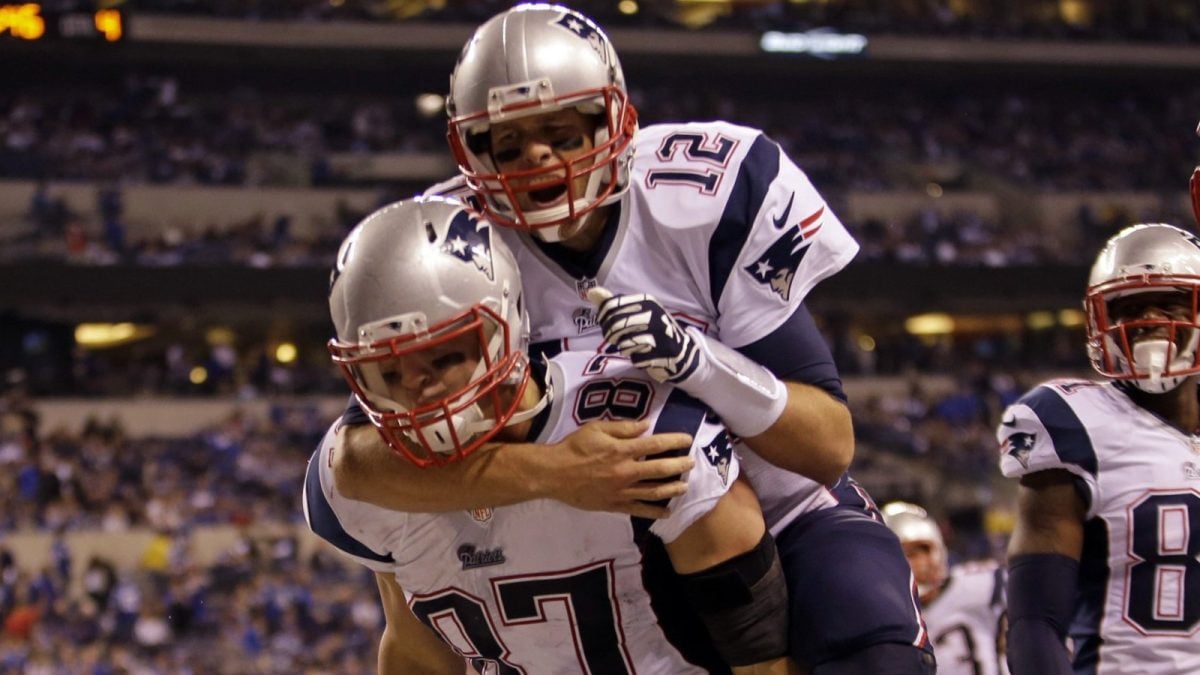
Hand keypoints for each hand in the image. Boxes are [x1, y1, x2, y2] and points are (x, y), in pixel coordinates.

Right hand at [542, 419, 694, 518]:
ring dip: (673, 489)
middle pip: (660, 469)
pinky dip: (655, 512)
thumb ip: (623, 427)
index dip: (674, 441)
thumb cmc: (574, 447)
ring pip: (654, 492)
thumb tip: (646, 425)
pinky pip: (639, 510)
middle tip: (691, 463)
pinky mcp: (614, 505)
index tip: (687, 440)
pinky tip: (667, 511)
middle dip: (679, 466)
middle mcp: (625, 471)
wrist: (554, 474)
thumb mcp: (597, 428)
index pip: (655, 444)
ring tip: (684, 486)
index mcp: (621, 450)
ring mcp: (621, 491)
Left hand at [588, 287, 698, 382]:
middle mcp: (654, 315)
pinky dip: (636, 359)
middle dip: (612, 335)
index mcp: (647, 301)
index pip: (611, 306)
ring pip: (624, 343)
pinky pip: (636, 358)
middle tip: (617, 339)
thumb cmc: (653, 330)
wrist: (680, 352)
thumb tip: (591, 291)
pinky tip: (644, 355)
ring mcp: (659, 335)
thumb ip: (612, 303)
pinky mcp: (662, 353)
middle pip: (615, 326)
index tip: (606, 324)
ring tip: (634, 346)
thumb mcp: (635, 312)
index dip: (603, 317)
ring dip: (625, 348)